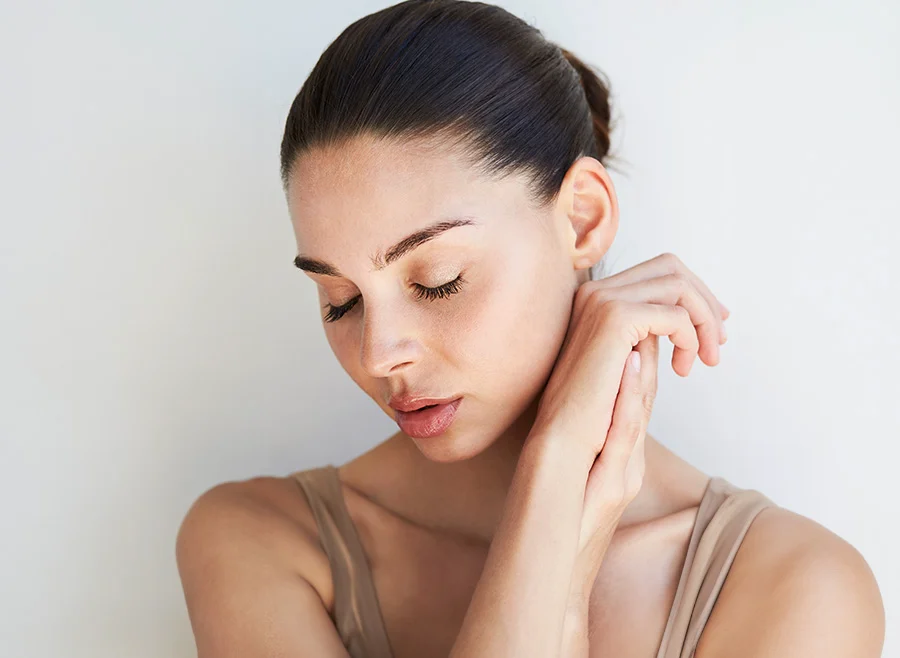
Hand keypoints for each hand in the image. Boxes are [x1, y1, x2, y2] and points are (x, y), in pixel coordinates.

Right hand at [527, 253, 728, 604]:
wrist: (564, 452)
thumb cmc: (593, 429)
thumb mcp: (629, 380)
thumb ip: (646, 352)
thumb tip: (675, 331)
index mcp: (593, 306)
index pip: (656, 274)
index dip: (693, 298)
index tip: (712, 334)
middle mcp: (594, 295)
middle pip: (670, 266)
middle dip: (704, 300)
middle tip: (718, 343)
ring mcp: (600, 302)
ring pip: (677, 280)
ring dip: (703, 317)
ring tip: (706, 359)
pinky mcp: (613, 318)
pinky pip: (673, 310)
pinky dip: (691, 334)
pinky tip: (687, 367)